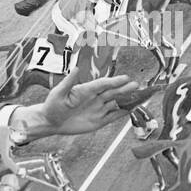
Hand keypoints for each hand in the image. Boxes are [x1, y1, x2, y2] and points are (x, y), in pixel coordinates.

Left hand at [14, 67, 148, 140]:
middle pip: (112, 92)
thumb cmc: (53, 105)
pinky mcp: (98, 120)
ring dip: (127, 100)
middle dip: (124, 89)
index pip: (102, 84)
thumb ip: (68, 82)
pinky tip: (132, 109)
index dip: (114, 81)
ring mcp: (97, 109)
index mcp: (86, 90)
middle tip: (136, 84)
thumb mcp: (58, 93)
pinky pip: (113, 116)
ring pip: (115, 103)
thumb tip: (74, 69)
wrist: (50, 122)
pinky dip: (122, 113)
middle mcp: (94, 98)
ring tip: (139, 96)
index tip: (125, 78)